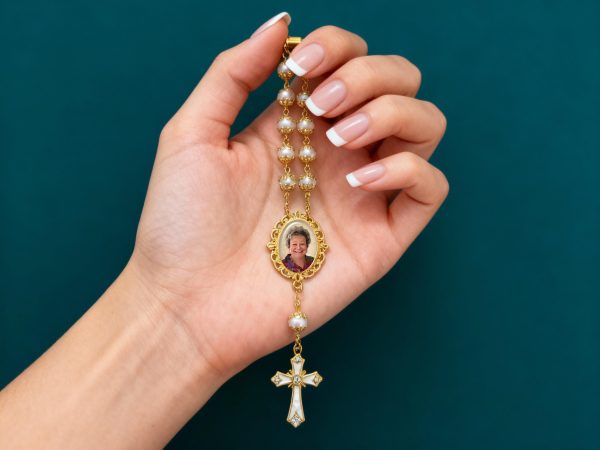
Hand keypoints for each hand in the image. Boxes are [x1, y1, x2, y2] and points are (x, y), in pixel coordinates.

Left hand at [129, 15, 447, 381]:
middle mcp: (337, 152)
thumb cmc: (181, 224)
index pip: (350, 60)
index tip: (302, 66)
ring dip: (393, 112)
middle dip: (370, 75)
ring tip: (341, 138)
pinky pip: (430, 187)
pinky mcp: (382, 237)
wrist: (187, 304)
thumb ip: (233, 72)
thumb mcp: (192, 133)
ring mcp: (364, 192)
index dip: (340, 45)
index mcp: (296, 124)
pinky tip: (357, 182)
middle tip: (322, 104)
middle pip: (399, 83)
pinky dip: (408, 169)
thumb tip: (282, 24)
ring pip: (425, 125)